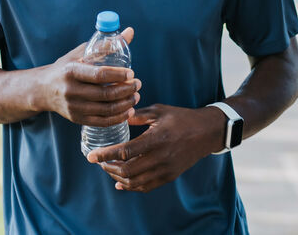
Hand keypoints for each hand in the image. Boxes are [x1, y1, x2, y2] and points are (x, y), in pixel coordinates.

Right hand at [42, 27, 139, 126]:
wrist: (43, 89)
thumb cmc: (66, 67)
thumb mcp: (81, 52)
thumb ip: (106, 44)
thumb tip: (130, 31)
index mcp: (71, 71)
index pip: (99, 75)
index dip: (118, 75)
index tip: (132, 73)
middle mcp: (71, 91)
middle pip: (105, 94)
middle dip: (126, 90)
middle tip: (138, 84)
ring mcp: (74, 107)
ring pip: (106, 109)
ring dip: (126, 104)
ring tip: (135, 96)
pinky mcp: (77, 119)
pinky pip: (102, 122)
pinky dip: (118, 117)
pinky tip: (128, 111)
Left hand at [86, 104, 225, 191]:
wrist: (206, 133)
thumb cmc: (182, 118)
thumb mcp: (160, 111)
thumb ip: (138, 115)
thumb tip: (119, 116)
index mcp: (157, 139)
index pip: (125, 152)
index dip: (105, 155)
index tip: (90, 157)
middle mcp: (161, 157)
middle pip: (127, 170)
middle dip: (108, 168)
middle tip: (99, 161)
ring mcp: (166, 169)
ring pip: (135, 181)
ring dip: (117, 178)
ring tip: (109, 169)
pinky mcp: (169, 176)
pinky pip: (146, 186)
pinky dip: (131, 186)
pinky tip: (121, 182)